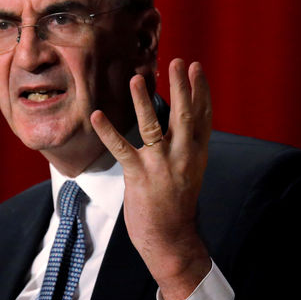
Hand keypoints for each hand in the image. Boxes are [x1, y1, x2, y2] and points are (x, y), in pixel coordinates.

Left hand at [91, 59, 211, 299]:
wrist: (172, 238)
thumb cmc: (176, 204)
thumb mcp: (189, 172)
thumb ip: (185, 147)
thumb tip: (179, 123)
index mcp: (196, 154)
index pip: (202, 116)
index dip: (200, 90)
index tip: (195, 67)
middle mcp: (183, 156)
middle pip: (184, 115)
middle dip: (181, 87)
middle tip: (177, 61)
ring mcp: (162, 165)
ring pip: (153, 126)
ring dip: (143, 101)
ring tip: (136, 78)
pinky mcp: (140, 176)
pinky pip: (121, 148)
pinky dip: (108, 131)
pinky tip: (97, 115)